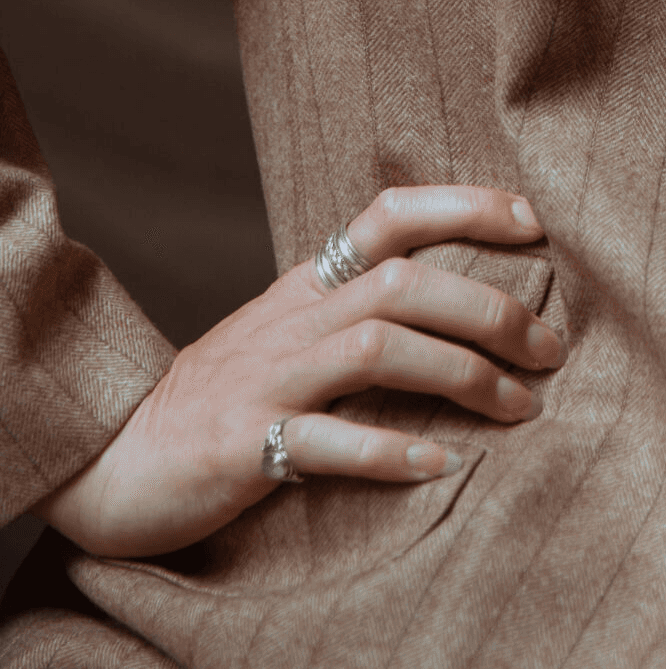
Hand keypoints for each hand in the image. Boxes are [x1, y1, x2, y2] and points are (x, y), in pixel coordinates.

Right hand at [40, 185, 559, 559]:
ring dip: (461, 374)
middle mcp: (292, 320)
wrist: (112, 458)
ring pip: (375, 348)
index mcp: (305, 287)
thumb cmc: (221, 397)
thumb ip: (356, 310)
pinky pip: (325, 441)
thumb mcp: (289, 334)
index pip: (388, 215)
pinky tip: (438, 463)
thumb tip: (457, 301)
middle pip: (403, 283)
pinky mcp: (243, 444)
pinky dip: (387, 449)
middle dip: (489, 308)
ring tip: (520, 407)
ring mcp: (267, 380)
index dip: (463, 205)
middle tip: (552, 347)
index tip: (533, 220)